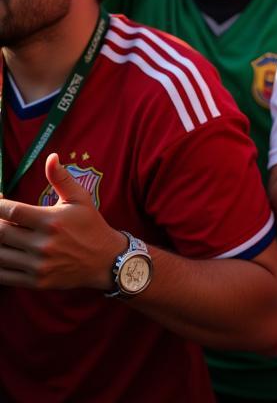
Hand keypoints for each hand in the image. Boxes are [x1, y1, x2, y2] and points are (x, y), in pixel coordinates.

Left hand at [0, 153, 125, 290]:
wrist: (105, 260)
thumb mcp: (80, 198)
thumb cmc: (91, 225)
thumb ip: (61, 178)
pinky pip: (3, 276)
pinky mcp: (35, 282)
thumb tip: (51, 157)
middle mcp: (43, 244)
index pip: (13, 212)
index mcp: (52, 221)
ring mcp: (38, 265)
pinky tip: (0, 253)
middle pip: (1, 234)